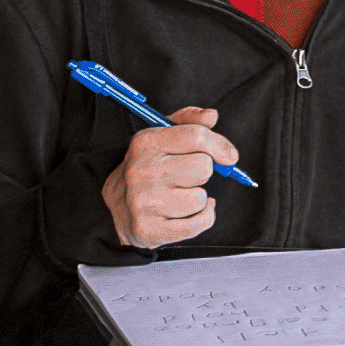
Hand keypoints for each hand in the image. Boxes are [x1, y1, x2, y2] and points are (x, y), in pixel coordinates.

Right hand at [102, 106, 240, 248]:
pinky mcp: (149, 229)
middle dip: (202, 172)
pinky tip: (189, 212)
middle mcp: (142, 171)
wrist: (115, 208)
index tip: (229, 155)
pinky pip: (198, 224)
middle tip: (185, 176)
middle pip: (203, 168)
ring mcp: (143, 202)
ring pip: (201, 198)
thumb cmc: (147, 168)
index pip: (195, 137)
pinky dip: (202, 218)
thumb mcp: (161, 137)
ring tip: (179, 195)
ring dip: (197, 198)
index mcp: (145, 143)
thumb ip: (189, 122)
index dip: (220, 145)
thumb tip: (211, 116)